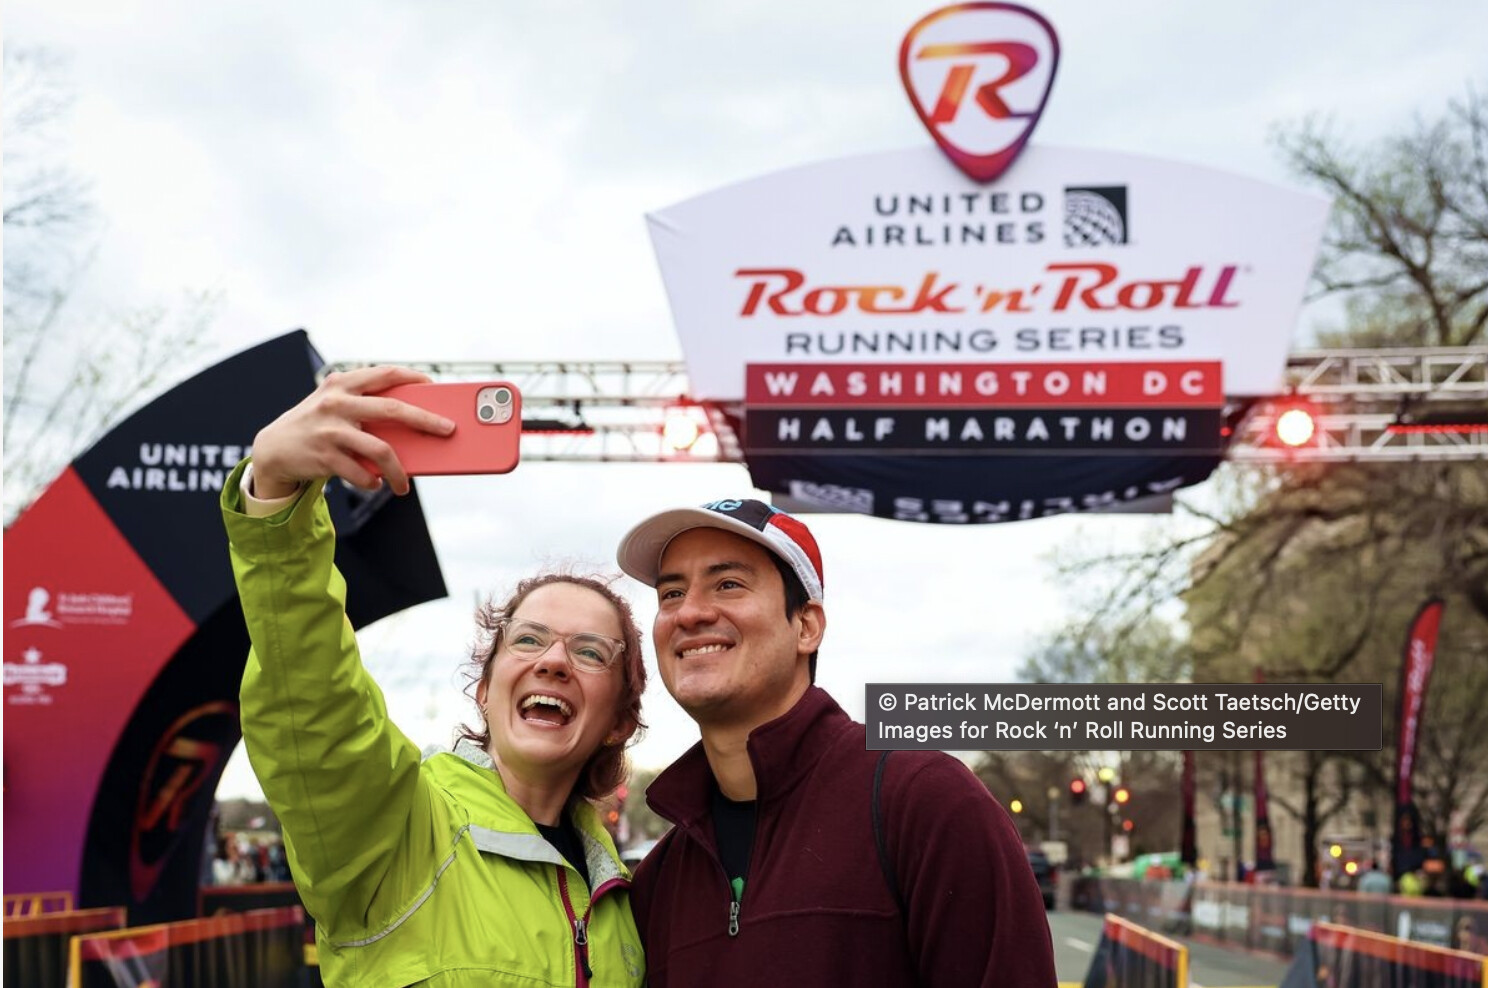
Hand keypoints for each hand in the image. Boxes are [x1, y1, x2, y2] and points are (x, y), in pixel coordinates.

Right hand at [251, 366, 454, 496]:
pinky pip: (361, 474)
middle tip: (447, 431)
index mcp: (342, 384)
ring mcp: (330, 430)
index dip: (413, 376)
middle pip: (392, 409)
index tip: (433, 384)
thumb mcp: (334, 404)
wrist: (273, 448)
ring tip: (404, 484)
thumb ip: (364, 404)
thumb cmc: (316, 424)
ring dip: (398, 471)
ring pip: (381, 450)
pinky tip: (375, 483)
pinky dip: (372, 482)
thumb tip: (414, 421)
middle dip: (426, 420)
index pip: (385, 373)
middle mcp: (337, 403)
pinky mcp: (325, 457)